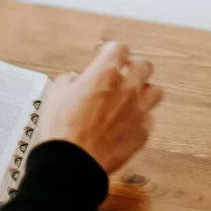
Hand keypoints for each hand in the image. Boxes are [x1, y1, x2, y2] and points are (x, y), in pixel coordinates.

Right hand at [36, 41, 163, 173]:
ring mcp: (138, 111)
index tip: (105, 54)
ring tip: (131, 97)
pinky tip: (126, 122)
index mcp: (104, 74)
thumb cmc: (63, 129)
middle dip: (133, 66)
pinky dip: (139, 118)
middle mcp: (127, 88)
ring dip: (144, 91)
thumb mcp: (56, 95)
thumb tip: (75, 81)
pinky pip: (149, 118)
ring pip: (155, 90)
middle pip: (144, 65)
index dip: (111, 49)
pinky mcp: (142, 132)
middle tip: (122, 74)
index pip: (119, 48)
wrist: (73, 161)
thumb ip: (69, 82)